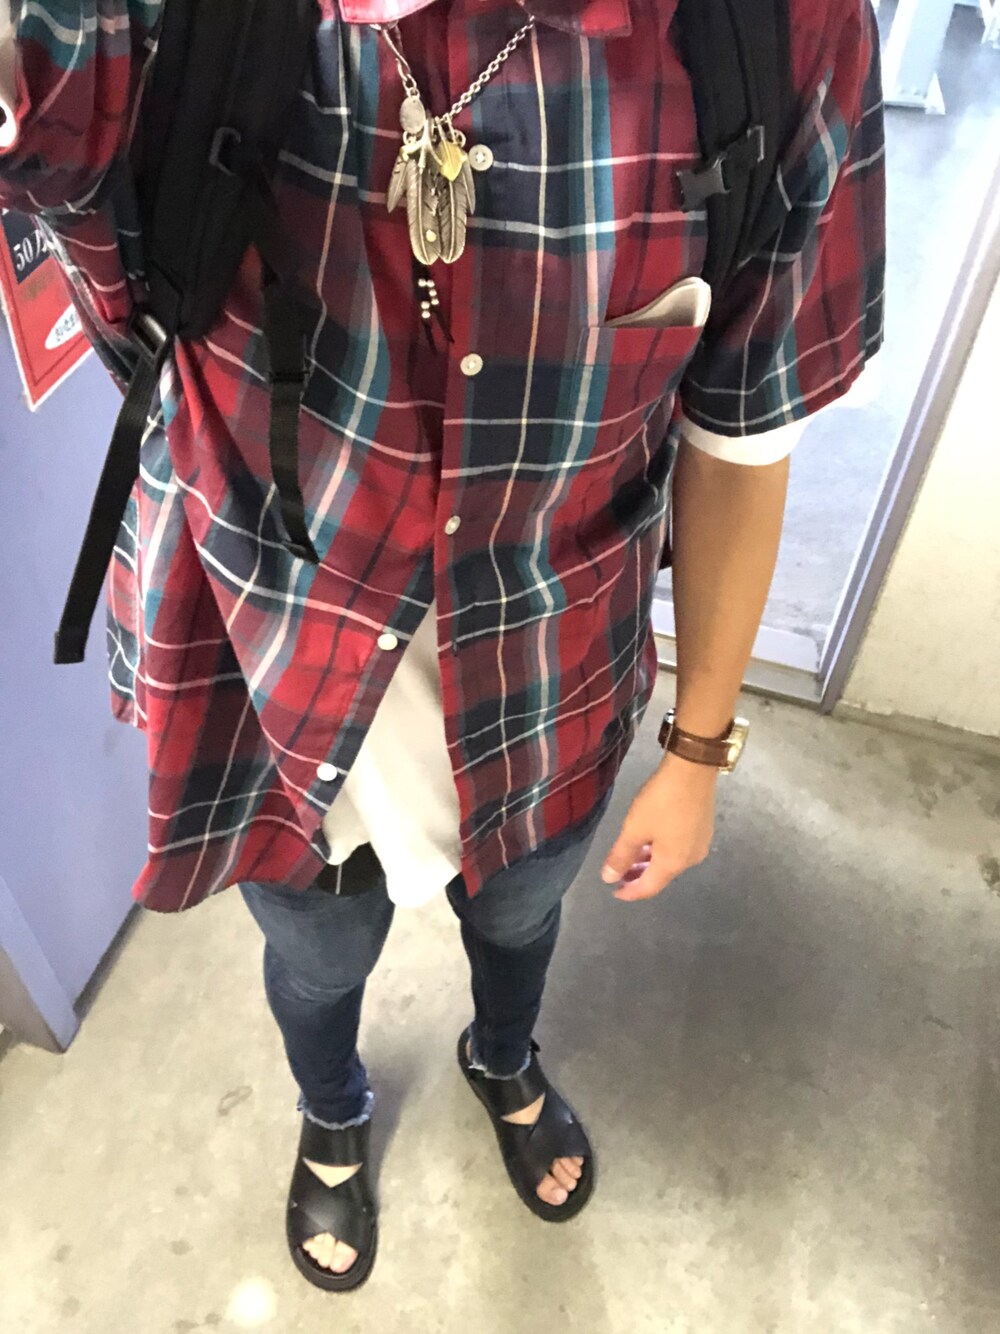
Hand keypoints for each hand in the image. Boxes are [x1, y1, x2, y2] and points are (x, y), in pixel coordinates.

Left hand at [600, 753, 716, 900]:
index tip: (614, 891)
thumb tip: (609, 879)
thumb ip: (620, 855)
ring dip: (650, 862)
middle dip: (638, 876)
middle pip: (661, 876)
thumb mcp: (634, 829)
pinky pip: (679, 849)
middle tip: (619, 873)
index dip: (630, 892)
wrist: (692, 770)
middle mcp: (690, 860)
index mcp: (673, 864)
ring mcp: (700, 844)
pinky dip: (662, 851)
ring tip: (631, 856)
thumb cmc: (660, 801)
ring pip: (670, 862)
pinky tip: (651, 841)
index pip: (648, 888)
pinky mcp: (703, 830)